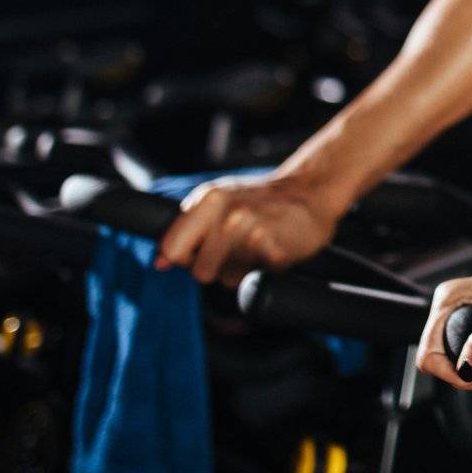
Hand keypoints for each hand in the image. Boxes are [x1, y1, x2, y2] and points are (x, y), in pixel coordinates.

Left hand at [153, 168, 345, 285]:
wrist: (312, 191)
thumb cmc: (263, 201)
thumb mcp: (219, 202)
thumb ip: (187, 229)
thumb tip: (159, 262)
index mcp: (207, 199)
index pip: (172, 249)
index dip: (185, 258)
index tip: (203, 251)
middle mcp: (226, 212)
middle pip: (199, 272)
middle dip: (217, 268)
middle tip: (238, 249)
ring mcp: (250, 229)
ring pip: (227, 280)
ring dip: (242, 272)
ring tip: (257, 248)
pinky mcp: (273, 248)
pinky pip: (255, 281)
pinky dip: (264, 272)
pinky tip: (273, 251)